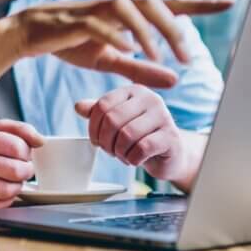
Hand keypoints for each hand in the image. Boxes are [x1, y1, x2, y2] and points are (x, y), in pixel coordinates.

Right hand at [0, 120, 43, 209]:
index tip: (24, 154)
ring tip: (14, 180)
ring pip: (7, 190)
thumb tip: (41, 141)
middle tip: (24, 169)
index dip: (26, 153)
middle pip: (14, 170)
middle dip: (26, 171)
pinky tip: (3, 190)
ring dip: (18, 186)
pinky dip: (7, 199)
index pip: (16, 147)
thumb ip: (21, 130)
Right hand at [1, 0, 232, 87]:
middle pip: (152, 3)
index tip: (229, 2)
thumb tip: (176, 80)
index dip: (199, 4)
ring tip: (158, 56)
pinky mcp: (73, 20)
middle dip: (174, 28)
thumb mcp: (110, 60)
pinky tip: (127, 49)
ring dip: (147, 30)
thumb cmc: (71, 43)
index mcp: (127, 14)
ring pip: (128, 8)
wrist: (28, 34)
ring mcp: (94, 10)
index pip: (169, 5)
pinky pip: (98, 23)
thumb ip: (141, 68)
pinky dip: (115, 34)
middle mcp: (115, 6)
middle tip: (187, 57)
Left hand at [75, 85, 190, 182]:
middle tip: (109, 151)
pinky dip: (132, 159)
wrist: (170, 154)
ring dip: (119, 151)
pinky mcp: (171, 137)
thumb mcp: (118, 122)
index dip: (93, 127)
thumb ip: (99, 113)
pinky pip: (142, 148)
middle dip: (106, 141)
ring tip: (122, 155)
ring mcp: (164, 116)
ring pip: (127, 135)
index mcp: (134, 91)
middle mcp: (150, 99)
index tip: (96, 140)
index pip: (103, 105)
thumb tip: (78, 106)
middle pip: (113, 119)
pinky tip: (135, 160)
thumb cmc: (140, 136)